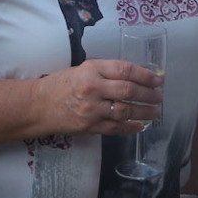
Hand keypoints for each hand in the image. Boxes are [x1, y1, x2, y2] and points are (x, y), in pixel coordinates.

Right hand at [34, 59, 163, 136]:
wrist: (38, 106)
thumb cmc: (61, 84)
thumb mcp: (83, 69)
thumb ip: (107, 72)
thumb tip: (136, 77)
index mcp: (92, 70)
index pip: (125, 70)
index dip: (146, 75)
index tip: (158, 79)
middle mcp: (93, 88)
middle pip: (129, 91)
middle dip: (149, 95)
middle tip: (160, 96)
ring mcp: (92, 109)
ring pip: (125, 111)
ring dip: (144, 112)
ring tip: (155, 111)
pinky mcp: (89, 127)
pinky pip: (115, 128)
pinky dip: (130, 127)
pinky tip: (140, 126)